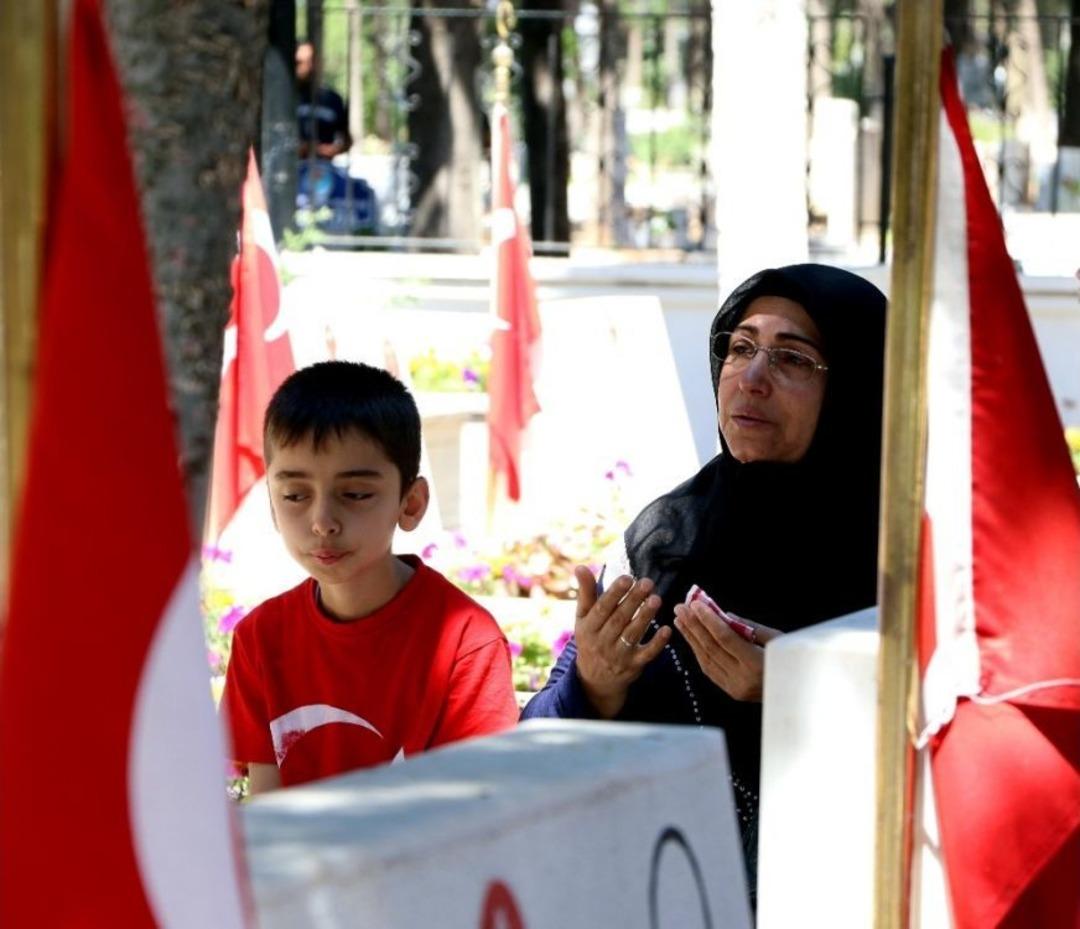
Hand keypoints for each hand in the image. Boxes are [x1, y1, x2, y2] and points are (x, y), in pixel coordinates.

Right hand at [572, 566, 670, 718]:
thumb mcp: (583, 618)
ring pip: (632, 634)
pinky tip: (667, 629)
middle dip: (633, 600)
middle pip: (619, 619)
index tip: (627, 578)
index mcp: (588, 628)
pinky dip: (657, 643)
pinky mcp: (634, 666)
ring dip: (645, 617)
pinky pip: (646, 654)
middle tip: (647, 582)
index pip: (602, 608)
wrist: (594, 679)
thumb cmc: (591, 638)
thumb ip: (585, 593)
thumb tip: (580, 566)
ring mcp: (618, 656)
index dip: (614, 593)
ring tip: (656, 599)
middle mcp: (601, 642)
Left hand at [673, 601, 782, 701]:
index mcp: (756, 663)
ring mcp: (736, 688)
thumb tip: (723, 614)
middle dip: (693, 625)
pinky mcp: (732, 692)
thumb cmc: (792, 660)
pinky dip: (699, 652)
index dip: (708, 620)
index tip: (695, 604)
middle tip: (680, 607)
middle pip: (712, 648)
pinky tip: (691, 638)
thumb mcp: (777, 639)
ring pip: (706, 659)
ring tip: (680, 620)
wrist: (799, 692)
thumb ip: (749, 627)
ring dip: (691, 638)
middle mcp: (743, 678)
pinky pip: (710, 669)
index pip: (725, 638)